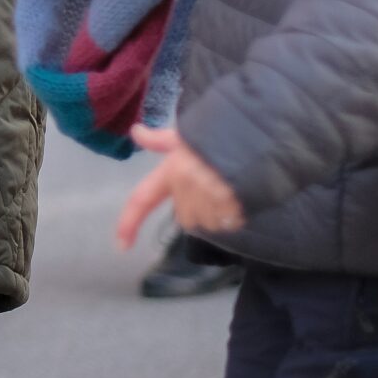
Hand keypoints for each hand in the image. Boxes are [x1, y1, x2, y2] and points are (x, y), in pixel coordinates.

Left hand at [115, 122, 245, 248]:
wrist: (255, 136)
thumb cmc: (218, 133)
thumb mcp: (187, 134)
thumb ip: (161, 140)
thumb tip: (136, 132)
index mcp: (171, 169)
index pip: (142, 199)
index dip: (129, 223)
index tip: (122, 245)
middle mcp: (186, 185)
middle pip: (184, 218)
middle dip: (196, 208)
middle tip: (211, 185)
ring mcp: (209, 197)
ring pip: (207, 223)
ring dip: (216, 213)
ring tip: (227, 189)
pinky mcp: (232, 206)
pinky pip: (228, 223)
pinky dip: (233, 216)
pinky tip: (238, 196)